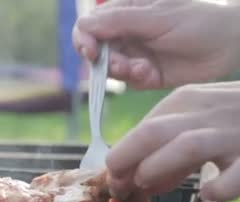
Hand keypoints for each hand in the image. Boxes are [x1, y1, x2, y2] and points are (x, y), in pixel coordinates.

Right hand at [73, 0, 239, 88]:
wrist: (231, 43)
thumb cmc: (200, 19)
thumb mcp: (158, 17)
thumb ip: (120, 21)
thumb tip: (84, 25)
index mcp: (124, 12)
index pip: (88, 26)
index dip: (83, 40)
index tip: (92, 53)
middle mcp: (125, 33)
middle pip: (95, 51)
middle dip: (105, 61)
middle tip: (122, 67)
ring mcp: (134, 54)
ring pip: (110, 69)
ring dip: (122, 71)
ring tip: (142, 69)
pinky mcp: (145, 74)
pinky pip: (128, 82)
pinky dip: (137, 79)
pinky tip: (151, 74)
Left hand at [106, 82, 239, 201]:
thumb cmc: (236, 120)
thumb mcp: (197, 122)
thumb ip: (166, 149)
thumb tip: (136, 182)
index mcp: (187, 101)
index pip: (142, 128)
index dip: (120, 158)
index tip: (114, 182)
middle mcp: (208, 112)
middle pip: (153, 132)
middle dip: (126, 161)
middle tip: (120, 189)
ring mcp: (236, 132)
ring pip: (187, 145)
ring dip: (159, 169)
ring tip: (149, 188)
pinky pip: (237, 173)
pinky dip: (220, 186)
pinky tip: (209, 193)